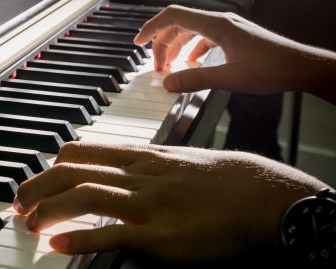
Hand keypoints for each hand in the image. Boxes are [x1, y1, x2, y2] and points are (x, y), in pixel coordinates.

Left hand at [13, 142, 327, 261]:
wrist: (257, 195)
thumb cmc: (221, 180)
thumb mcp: (177, 161)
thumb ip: (146, 166)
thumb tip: (123, 174)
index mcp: (142, 157)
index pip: (84, 152)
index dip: (54, 165)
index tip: (39, 177)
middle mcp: (137, 175)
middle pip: (74, 171)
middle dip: (39, 185)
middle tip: (20, 201)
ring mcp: (145, 203)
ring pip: (85, 196)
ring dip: (50, 208)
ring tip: (30, 222)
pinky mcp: (157, 234)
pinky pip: (110, 233)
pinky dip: (79, 238)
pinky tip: (58, 244)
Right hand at [133, 5, 335, 102]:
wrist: (299, 67)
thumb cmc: (271, 68)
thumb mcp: (229, 78)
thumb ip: (196, 81)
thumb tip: (168, 84)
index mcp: (216, 25)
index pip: (174, 16)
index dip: (152, 28)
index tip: (138, 42)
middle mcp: (220, 22)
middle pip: (179, 24)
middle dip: (162, 45)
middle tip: (156, 67)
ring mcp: (227, 28)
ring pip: (191, 32)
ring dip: (176, 48)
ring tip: (170, 68)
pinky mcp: (233, 37)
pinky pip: (204, 38)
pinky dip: (192, 51)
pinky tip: (192, 66)